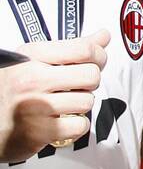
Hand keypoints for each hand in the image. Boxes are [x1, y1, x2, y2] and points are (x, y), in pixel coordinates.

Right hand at [0, 30, 109, 162]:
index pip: (83, 49)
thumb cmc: (11, 89)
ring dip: (82, 104)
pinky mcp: (40, 132)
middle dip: (91, 81)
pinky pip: (80, 125)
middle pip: (91, 75)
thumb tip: (103, 36)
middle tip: (79, 85)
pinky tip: (63, 120)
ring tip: (66, 103)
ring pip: (87, 101)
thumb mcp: (33, 59)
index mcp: (32, 56)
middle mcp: (33, 79)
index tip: (97, 59)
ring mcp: (36, 106)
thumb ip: (71, 48)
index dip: (98, 54)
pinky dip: (76, 125)